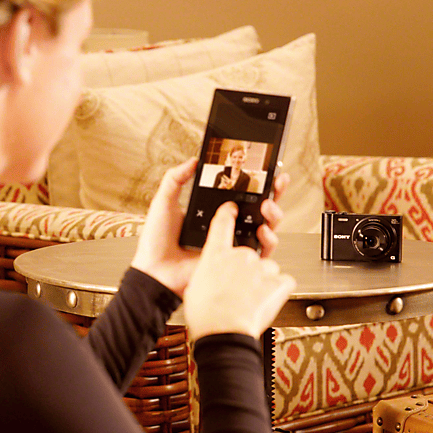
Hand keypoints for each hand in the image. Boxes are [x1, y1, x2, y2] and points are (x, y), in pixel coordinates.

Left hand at [131, 162, 289, 296]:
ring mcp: (233, 245)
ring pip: (266, 228)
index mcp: (214, 212)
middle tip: (277, 182)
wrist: (154, 272)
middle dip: (274, 193)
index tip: (268, 168)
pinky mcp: (235, 264)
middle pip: (260, 208)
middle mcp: (228, 227)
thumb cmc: (156, 242)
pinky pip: (259, 254)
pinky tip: (263, 231)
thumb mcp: (164, 203)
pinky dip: (268, 242)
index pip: (242, 193)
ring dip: (274, 215)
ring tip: (267, 206)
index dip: (258, 182)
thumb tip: (194, 160)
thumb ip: (176, 179)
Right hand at [183, 201, 295, 340]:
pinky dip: (280, 289)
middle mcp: (239, 255)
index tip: (232, 208)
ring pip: (268, 267)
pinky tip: (268, 299)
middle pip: (250, 252)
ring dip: (264, 280)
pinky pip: (285, 280)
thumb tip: (216, 275)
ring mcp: (261, 267)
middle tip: (241, 285)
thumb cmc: (206, 315)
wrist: (223, 333)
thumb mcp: (195, 287)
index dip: (228, 213)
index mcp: (215, 254)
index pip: (222, 223)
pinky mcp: (278, 281)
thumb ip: (208, 273)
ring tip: (252, 298)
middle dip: (249, 267)